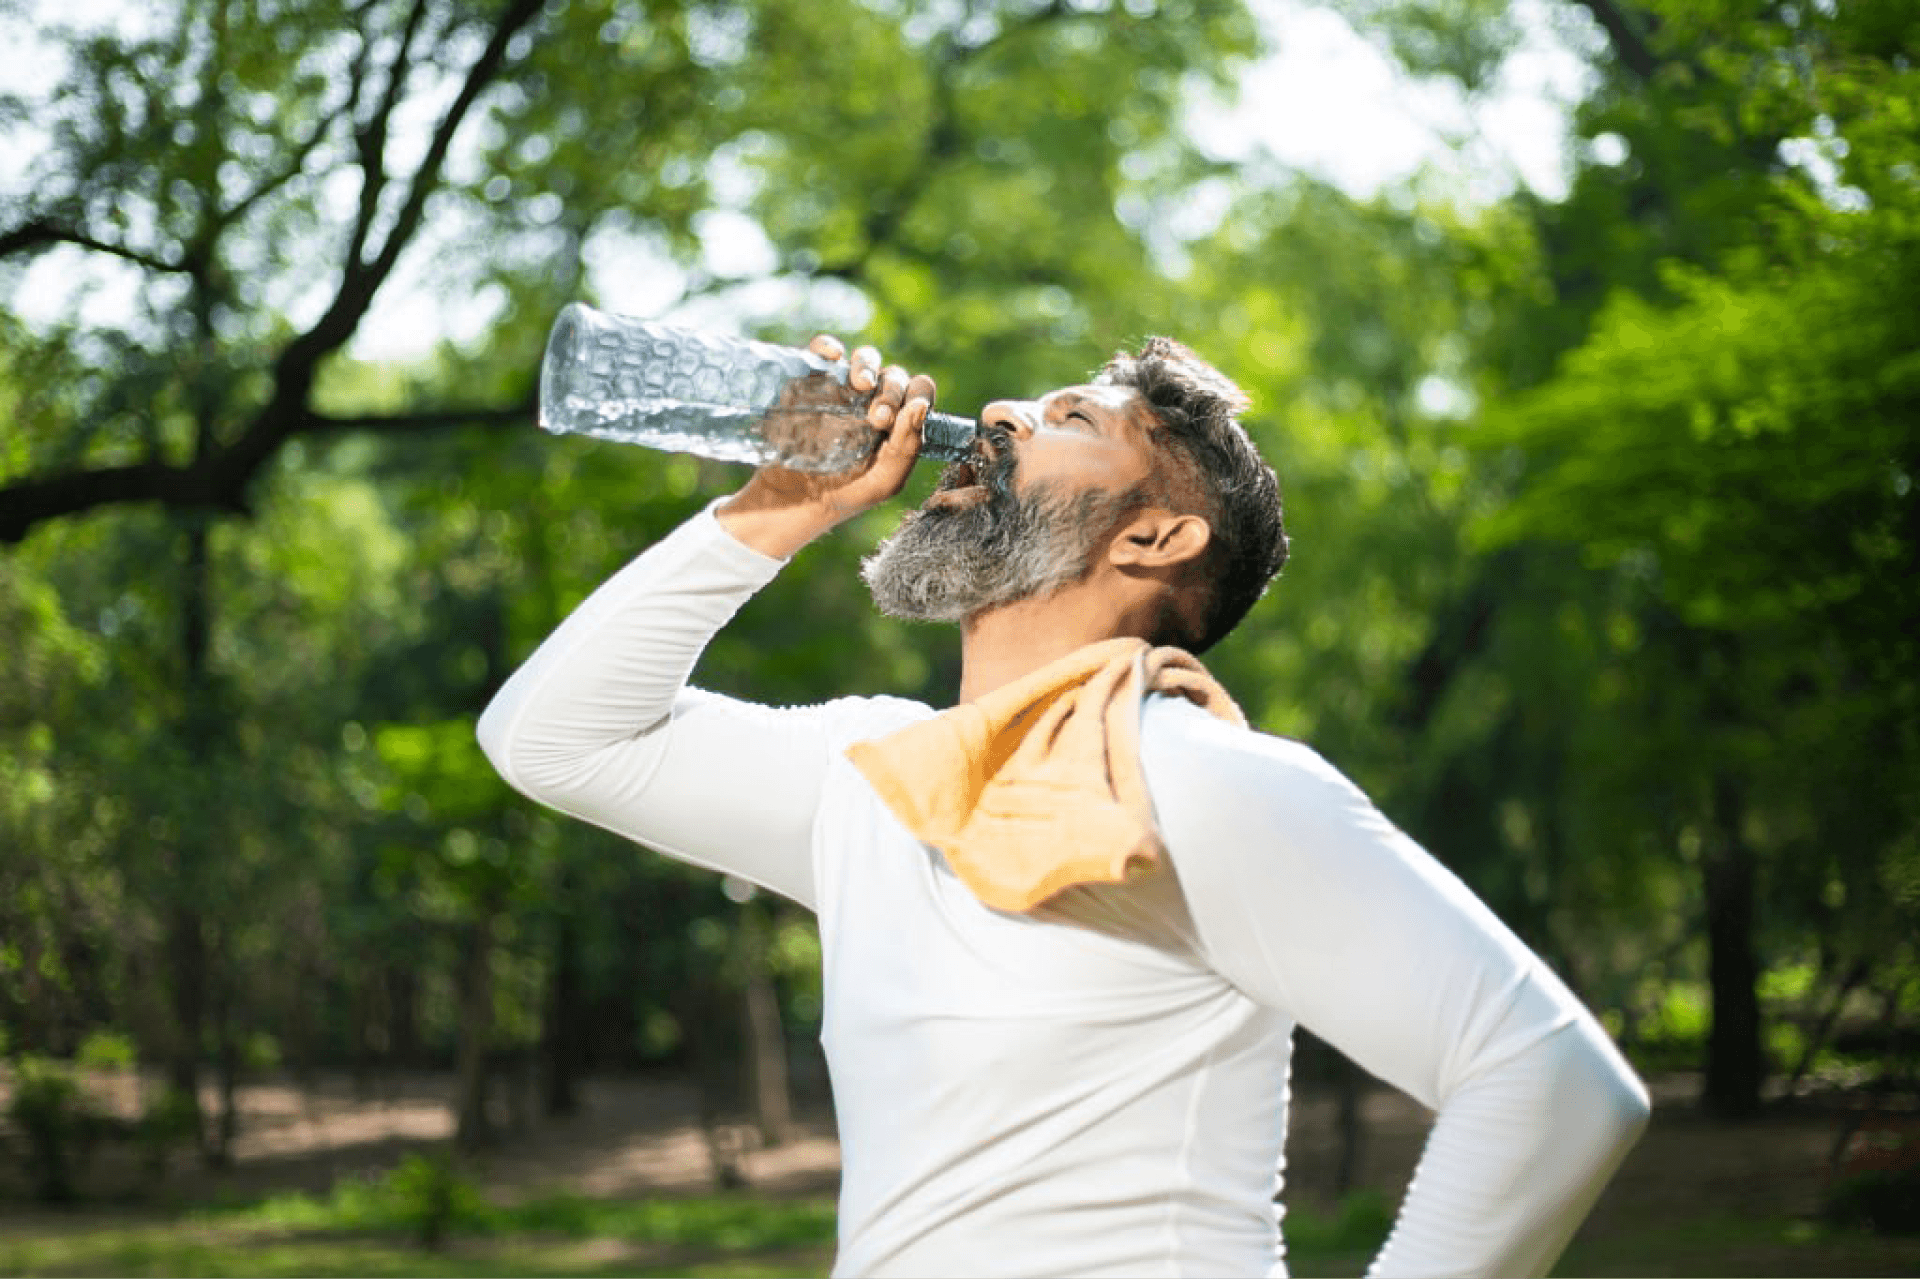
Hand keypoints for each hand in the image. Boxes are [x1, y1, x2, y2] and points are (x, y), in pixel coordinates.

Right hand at [718, 334, 936, 558]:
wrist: (794, 500)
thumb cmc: (845, 494)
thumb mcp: (884, 482)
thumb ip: (908, 447)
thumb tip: (919, 406)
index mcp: (899, 420)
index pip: (920, 391)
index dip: (915, 397)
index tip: (894, 422)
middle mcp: (874, 400)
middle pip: (894, 375)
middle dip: (891, 392)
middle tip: (877, 418)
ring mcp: (843, 388)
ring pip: (866, 358)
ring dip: (867, 365)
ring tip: (861, 384)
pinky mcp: (812, 381)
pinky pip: (823, 350)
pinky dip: (828, 346)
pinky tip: (834, 357)